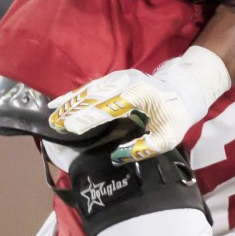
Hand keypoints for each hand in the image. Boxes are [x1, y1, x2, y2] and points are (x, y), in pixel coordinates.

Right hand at [47, 47, 231, 163]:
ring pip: (89, 91)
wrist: (182, 92)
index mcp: (141, 96)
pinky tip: (58, 103)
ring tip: (52, 116)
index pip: (111, 106)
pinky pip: (90, 88)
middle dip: (74, 110)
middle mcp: (127, 83)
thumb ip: (144, 147)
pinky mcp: (113, 80)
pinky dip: (74, 96)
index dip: (90, 116)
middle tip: (55, 125)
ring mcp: (119, 79)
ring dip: (70, 103)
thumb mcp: (167, 138)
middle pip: (95, 97)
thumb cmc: (174, 117)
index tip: (72, 127)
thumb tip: (117, 156)